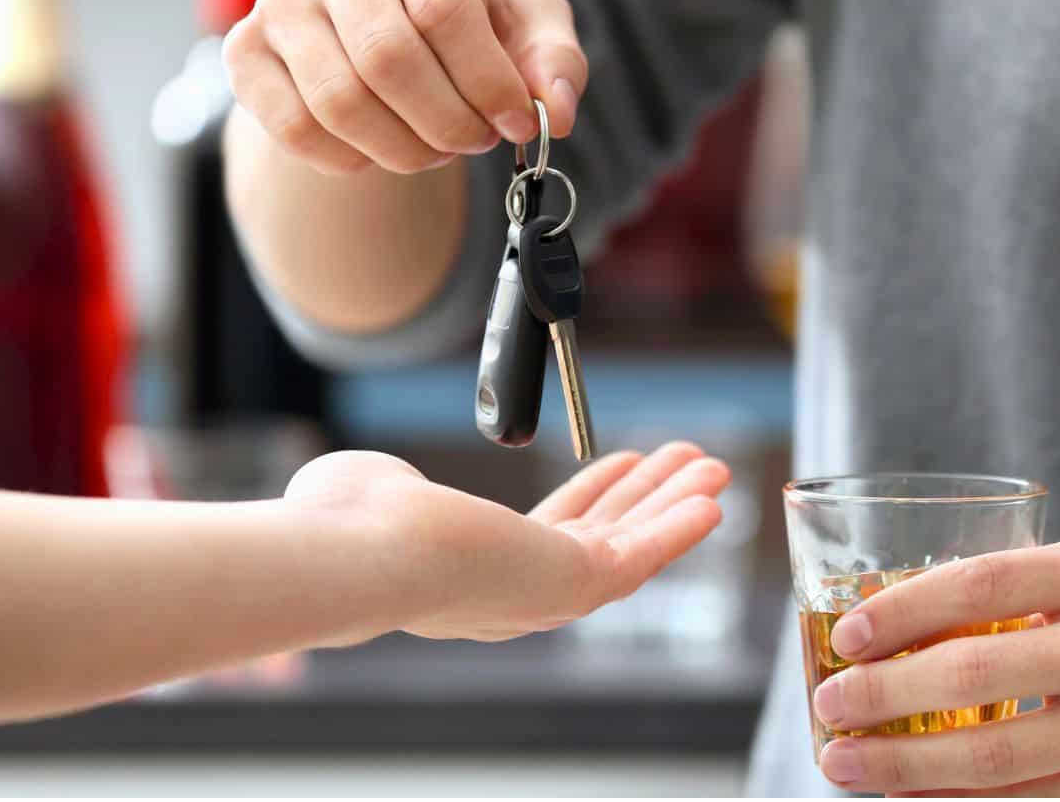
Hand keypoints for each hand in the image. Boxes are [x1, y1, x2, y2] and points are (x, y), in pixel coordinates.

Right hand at [222, 0, 585, 175]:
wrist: (386, 26)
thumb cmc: (470, 17)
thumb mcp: (527, 22)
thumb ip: (555, 60)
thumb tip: (554, 111)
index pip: (442, 7)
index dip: (487, 80)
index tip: (517, 123)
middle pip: (386, 58)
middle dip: (446, 122)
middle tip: (476, 140)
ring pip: (338, 101)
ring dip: (403, 149)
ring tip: (437, 147)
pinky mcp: (246, 50)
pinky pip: (294, 127)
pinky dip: (350, 159)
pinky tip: (383, 148)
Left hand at [286, 442, 728, 642]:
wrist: (363, 548)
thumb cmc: (349, 525)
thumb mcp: (375, 489)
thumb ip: (394, 487)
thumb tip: (380, 481)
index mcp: (472, 573)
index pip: (550, 534)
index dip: (596, 497)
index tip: (624, 464)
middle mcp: (514, 593)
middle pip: (600, 540)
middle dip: (647, 499)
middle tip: (683, 463)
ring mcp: (545, 595)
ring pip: (627, 547)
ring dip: (673, 506)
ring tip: (709, 469)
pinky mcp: (572, 587)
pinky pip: (640, 557)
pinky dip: (677, 528)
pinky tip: (708, 501)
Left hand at [809, 537, 1059, 795]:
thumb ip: (1029, 588)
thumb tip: (908, 616)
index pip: (982, 585)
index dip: (902, 610)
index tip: (847, 634)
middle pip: (976, 675)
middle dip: (883, 696)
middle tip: (826, 705)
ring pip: (996, 756)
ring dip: (904, 764)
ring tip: (845, 763)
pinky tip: (912, 796)